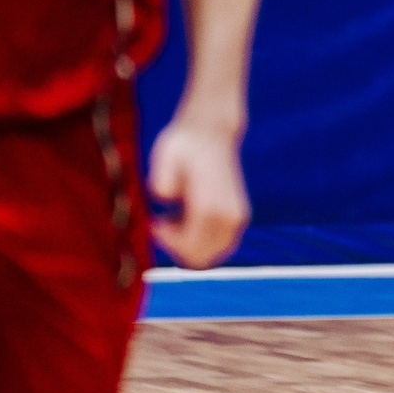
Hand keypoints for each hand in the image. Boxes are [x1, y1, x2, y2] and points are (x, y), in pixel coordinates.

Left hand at [147, 117, 249, 269]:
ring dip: (188, 247)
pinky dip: (200, 242)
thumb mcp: (165, 156)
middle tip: (163, 221)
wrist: (210, 133)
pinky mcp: (239, 220)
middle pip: (200, 259)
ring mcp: (238, 220)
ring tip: (175, 219)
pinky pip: (217, 249)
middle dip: (176, 247)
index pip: (189, 249)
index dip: (166, 242)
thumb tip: (166, 199)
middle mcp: (230, 218)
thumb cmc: (183, 146)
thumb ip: (162, 180)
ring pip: (209, 258)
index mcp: (212, 207)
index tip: (154, 221)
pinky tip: (187, 220)